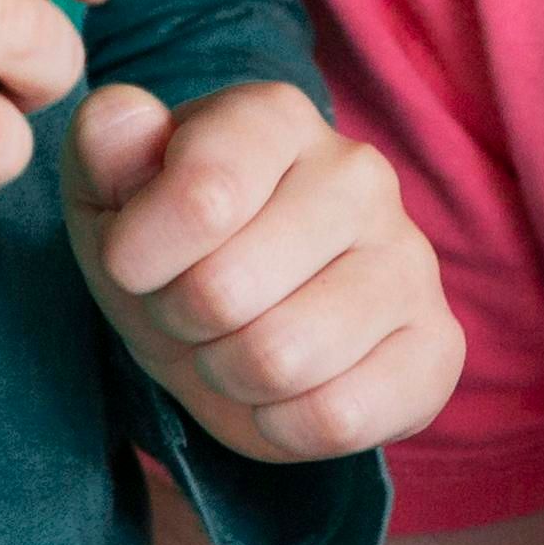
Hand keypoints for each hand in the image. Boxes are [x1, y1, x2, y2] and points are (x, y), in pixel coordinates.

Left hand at [60, 81, 461, 465]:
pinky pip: (340, 417)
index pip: (202, 198)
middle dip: (180, 321)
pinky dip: (282, 426)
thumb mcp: (108, 192)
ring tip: (231, 344)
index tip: (132, 259)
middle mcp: (359, 173)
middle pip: (226, 292)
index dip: (136, 256)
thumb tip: (123, 118)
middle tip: (188, 309)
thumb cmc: (169, 243)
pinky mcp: (438, 346)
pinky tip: (282, 390)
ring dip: (227, 375)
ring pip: (282, 361)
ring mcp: (411, 259)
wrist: (234, 317)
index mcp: (275, 118)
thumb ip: (105, 146)